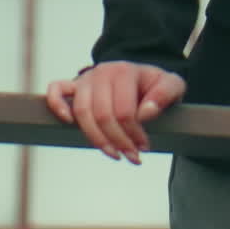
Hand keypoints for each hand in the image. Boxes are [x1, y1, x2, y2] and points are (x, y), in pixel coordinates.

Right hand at [46, 61, 185, 164]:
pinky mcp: (74, 85)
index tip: (144, 147)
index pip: (124, 110)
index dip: (134, 134)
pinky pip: (57, 90)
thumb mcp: (172, 85)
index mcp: (125, 71)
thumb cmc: (155, 85)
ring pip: (82, 112)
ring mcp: (86, 79)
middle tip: (132, 157)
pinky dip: (58, 105)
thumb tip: (145, 113)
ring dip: (96, 138)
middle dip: (118, 141)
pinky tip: (68, 123)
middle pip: (102, 115)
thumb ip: (165, 94)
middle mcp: (102, 72)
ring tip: (114, 154)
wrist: (141, 77)